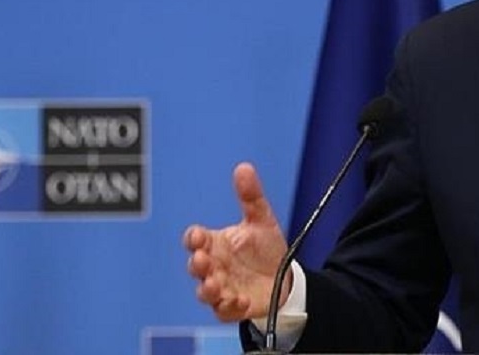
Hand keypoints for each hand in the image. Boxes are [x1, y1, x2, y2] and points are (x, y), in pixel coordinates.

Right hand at [183, 162, 289, 321]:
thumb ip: (250, 196)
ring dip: (207, 289)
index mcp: (215, 244)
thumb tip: (244, 167)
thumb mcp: (261, 220)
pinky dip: (230, 306)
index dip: (194, 238)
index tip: (198, 235)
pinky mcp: (233, 306)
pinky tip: (241, 300)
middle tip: (202, 259)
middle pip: (196, 266)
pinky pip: (225, 311)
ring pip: (205, 292)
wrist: (284, 277)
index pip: (196, 239)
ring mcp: (222, 287)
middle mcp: (214, 266)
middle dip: (196, 264)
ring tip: (215, 284)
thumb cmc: (265, 248)